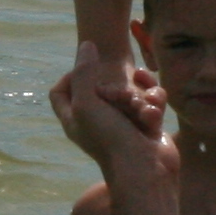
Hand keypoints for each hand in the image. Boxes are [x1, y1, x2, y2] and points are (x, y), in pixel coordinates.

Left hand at [50, 44, 173, 175]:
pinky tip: (155, 110)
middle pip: (101, 85)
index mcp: (74, 118)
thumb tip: (86, 45)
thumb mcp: (86, 102)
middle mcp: (96, 120)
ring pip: (130, 89)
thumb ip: (83, 72)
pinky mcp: (145, 123)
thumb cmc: (109, 138)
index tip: (85, 68)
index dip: (69, 75)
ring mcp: (122, 122)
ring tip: (141, 102)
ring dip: (139, 91)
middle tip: (118, 93)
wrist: (145, 169)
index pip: (60, 91)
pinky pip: (149, 100)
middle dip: (115, 83)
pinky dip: (153, 102)